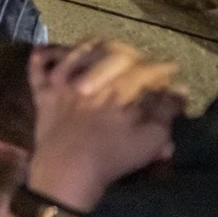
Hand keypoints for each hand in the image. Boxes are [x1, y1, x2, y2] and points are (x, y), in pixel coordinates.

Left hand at [23, 41, 182, 213]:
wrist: (68, 169)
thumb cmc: (114, 156)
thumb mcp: (152, 138)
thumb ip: (166, 111)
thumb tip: (180, 90)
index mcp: (119, 87)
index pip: (144, 68)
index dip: (161, 68)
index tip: (172, 68)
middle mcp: (89, 77)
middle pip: (110, 52)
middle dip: (129, 53)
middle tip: (138, 57)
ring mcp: (62, 83)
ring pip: (74, 53)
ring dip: (89, 47)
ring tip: (101, 47)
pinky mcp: (42, 94)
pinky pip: (37, 70)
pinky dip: (40, 58)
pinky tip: (42, 49)